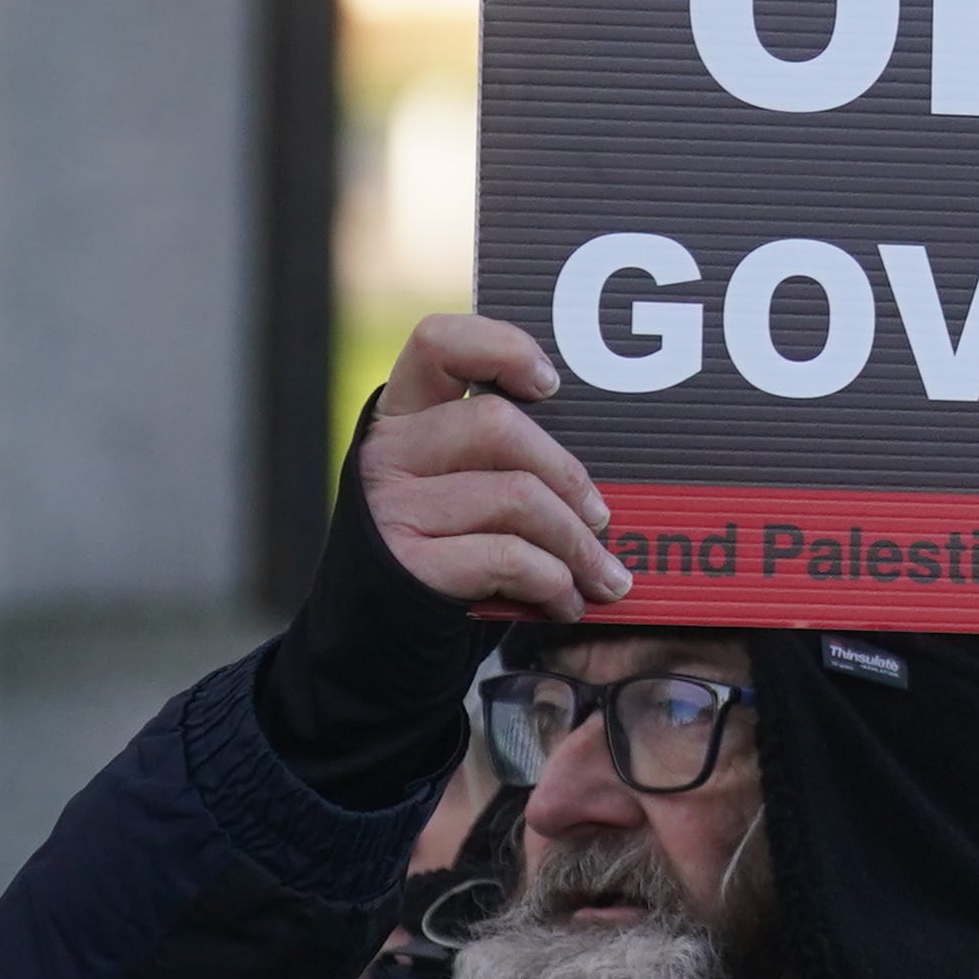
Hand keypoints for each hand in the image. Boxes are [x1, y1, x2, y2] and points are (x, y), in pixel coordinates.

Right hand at [360, 312, 632, 618]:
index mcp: (402, 413)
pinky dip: (553, 582)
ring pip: (516, 497)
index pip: (437, 342)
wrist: (376, 637)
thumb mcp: (455, 487)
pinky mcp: (408, 565)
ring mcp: (391, 508)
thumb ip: (501, 457)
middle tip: (601, 518)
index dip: (500, 348)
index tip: (550, 385)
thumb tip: (601, 470)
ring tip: (602, 577)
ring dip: (576, 544)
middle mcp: (388, 452)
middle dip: (568, 476)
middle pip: (499, 425)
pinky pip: (508, 557)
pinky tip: (566, 602)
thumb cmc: (442, 549)